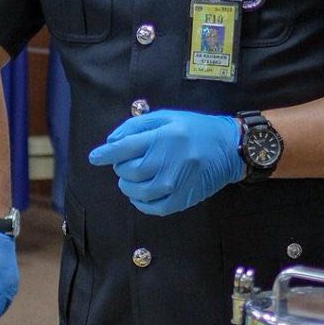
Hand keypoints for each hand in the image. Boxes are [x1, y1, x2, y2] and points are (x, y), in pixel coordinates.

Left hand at [87, 110, 244, 216]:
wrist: (229, 148)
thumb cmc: (194, 129)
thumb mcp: (167, 117)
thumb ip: (136, 126)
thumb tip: (111, 142)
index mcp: (165, 136)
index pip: (125, 147)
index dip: (105, 154)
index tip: (95, 157)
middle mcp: (170, 161)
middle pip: (129, 171)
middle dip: (122, 167)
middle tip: (128, 161)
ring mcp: (176, 183)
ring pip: (136, 191)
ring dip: (128, 185)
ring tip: (134, 177)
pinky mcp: (182, 199)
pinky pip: (151, 207)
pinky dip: (140, 201)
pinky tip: (141, 192)